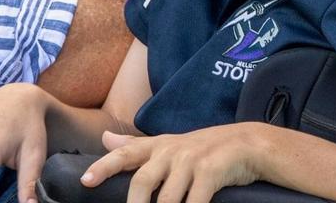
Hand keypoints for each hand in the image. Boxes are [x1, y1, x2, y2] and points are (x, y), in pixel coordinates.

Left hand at [81, 125, 264, 202]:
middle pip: (142, 181)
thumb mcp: (170, 143)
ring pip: (167, 200)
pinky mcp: (210, 172)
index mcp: (159, 146)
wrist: (249, 143)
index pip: (126, 153)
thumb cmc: (206, 149)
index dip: (104, 167)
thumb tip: (105, 139)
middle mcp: (172, 151)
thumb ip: (137, 145)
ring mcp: (191, 160)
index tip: (86, 181)